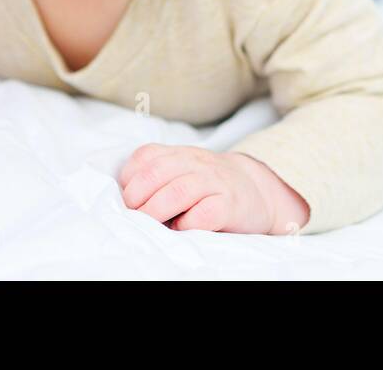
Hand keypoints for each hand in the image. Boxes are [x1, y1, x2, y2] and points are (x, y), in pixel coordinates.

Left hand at [117, 144, 310, 234]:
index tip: (127, 200)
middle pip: (157, 172)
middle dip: (137, 197)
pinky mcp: (230, 205)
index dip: (129, 180)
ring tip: (151, 225)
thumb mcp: (182, 171)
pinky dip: (188, 224)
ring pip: (178, 191)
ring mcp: (214, 182)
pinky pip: (205, 213)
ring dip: (156, 211)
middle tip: (133, 216)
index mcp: (179, 153)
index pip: (146, 157)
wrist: (256, 189)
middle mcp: (196, 163)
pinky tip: (183, 228)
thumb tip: (128, 205)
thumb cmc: (209, 186)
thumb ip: (157, 179)